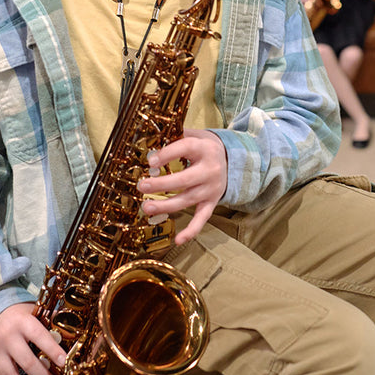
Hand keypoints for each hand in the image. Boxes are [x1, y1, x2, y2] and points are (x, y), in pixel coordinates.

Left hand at [138, 129, 226, 243]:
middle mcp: (210, 170)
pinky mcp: (212, 202)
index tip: (150, 161)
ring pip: (187, 200)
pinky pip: (202, 218)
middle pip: (185, 179)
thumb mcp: (196, 135)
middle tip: (143, 185)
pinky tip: (178, 240)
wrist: (231, 158)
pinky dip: (191, 230)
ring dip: (166, 206)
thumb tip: (149, 140)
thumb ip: (175, 136)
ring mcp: (211, 189)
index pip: (185, 149)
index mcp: (204, 149)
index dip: (167, 155)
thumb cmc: (205, 147)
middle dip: (162, 184)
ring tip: (146, 207)